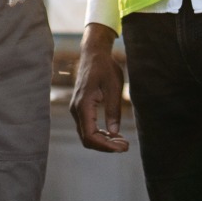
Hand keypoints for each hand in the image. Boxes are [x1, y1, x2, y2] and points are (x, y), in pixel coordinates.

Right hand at [72, 24, 128, 151]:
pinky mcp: (80, 108)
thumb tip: (115, 132)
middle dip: (106, 146)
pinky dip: (100, 134)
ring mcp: (76, 109)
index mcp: (83, 105)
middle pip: (87, 139)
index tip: (123, 147)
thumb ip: (113, 110)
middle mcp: (76, 109)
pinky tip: (113, 134)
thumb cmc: (105, 67)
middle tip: (125, 146)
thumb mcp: (114, 87)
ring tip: (122, 142)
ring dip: (103, 141)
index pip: (90, 135)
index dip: (106, 146)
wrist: (94, 53)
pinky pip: (87, 127)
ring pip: (86, 135)